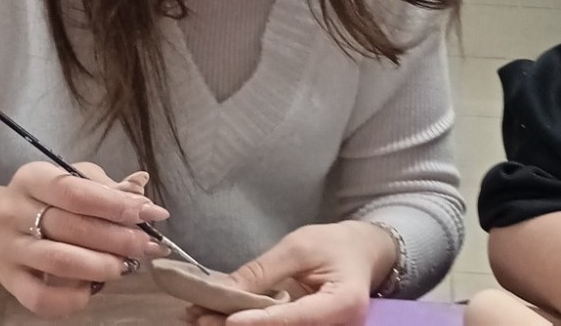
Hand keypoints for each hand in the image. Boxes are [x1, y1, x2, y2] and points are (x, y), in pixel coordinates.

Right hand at [0, 162, 169, 316]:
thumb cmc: (43, 200)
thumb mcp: (70, 180)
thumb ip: (105, 187)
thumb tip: (141, 191)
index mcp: (32, 178)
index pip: (76, 191)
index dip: (116, 205)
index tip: (150, 214)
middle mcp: (14, 212)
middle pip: (72, 227)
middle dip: (118, 238)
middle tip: (149, 246)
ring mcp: (9, 249)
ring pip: (60, 262)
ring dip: (102, 266)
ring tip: (127, 266)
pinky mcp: (9, 282)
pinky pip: (40, 299)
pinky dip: (73, 298)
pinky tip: (94, 288)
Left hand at [188, 221, 396, 325]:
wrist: (360, 253)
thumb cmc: (335, 243)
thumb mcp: (299, 246)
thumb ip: (263, 270)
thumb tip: (223, 289)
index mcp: (342, 304)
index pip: (296, 319)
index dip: (261, 322)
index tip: (228, 320)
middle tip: (199, 318)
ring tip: (200, 316)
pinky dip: (249, 323)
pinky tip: (218, 316)